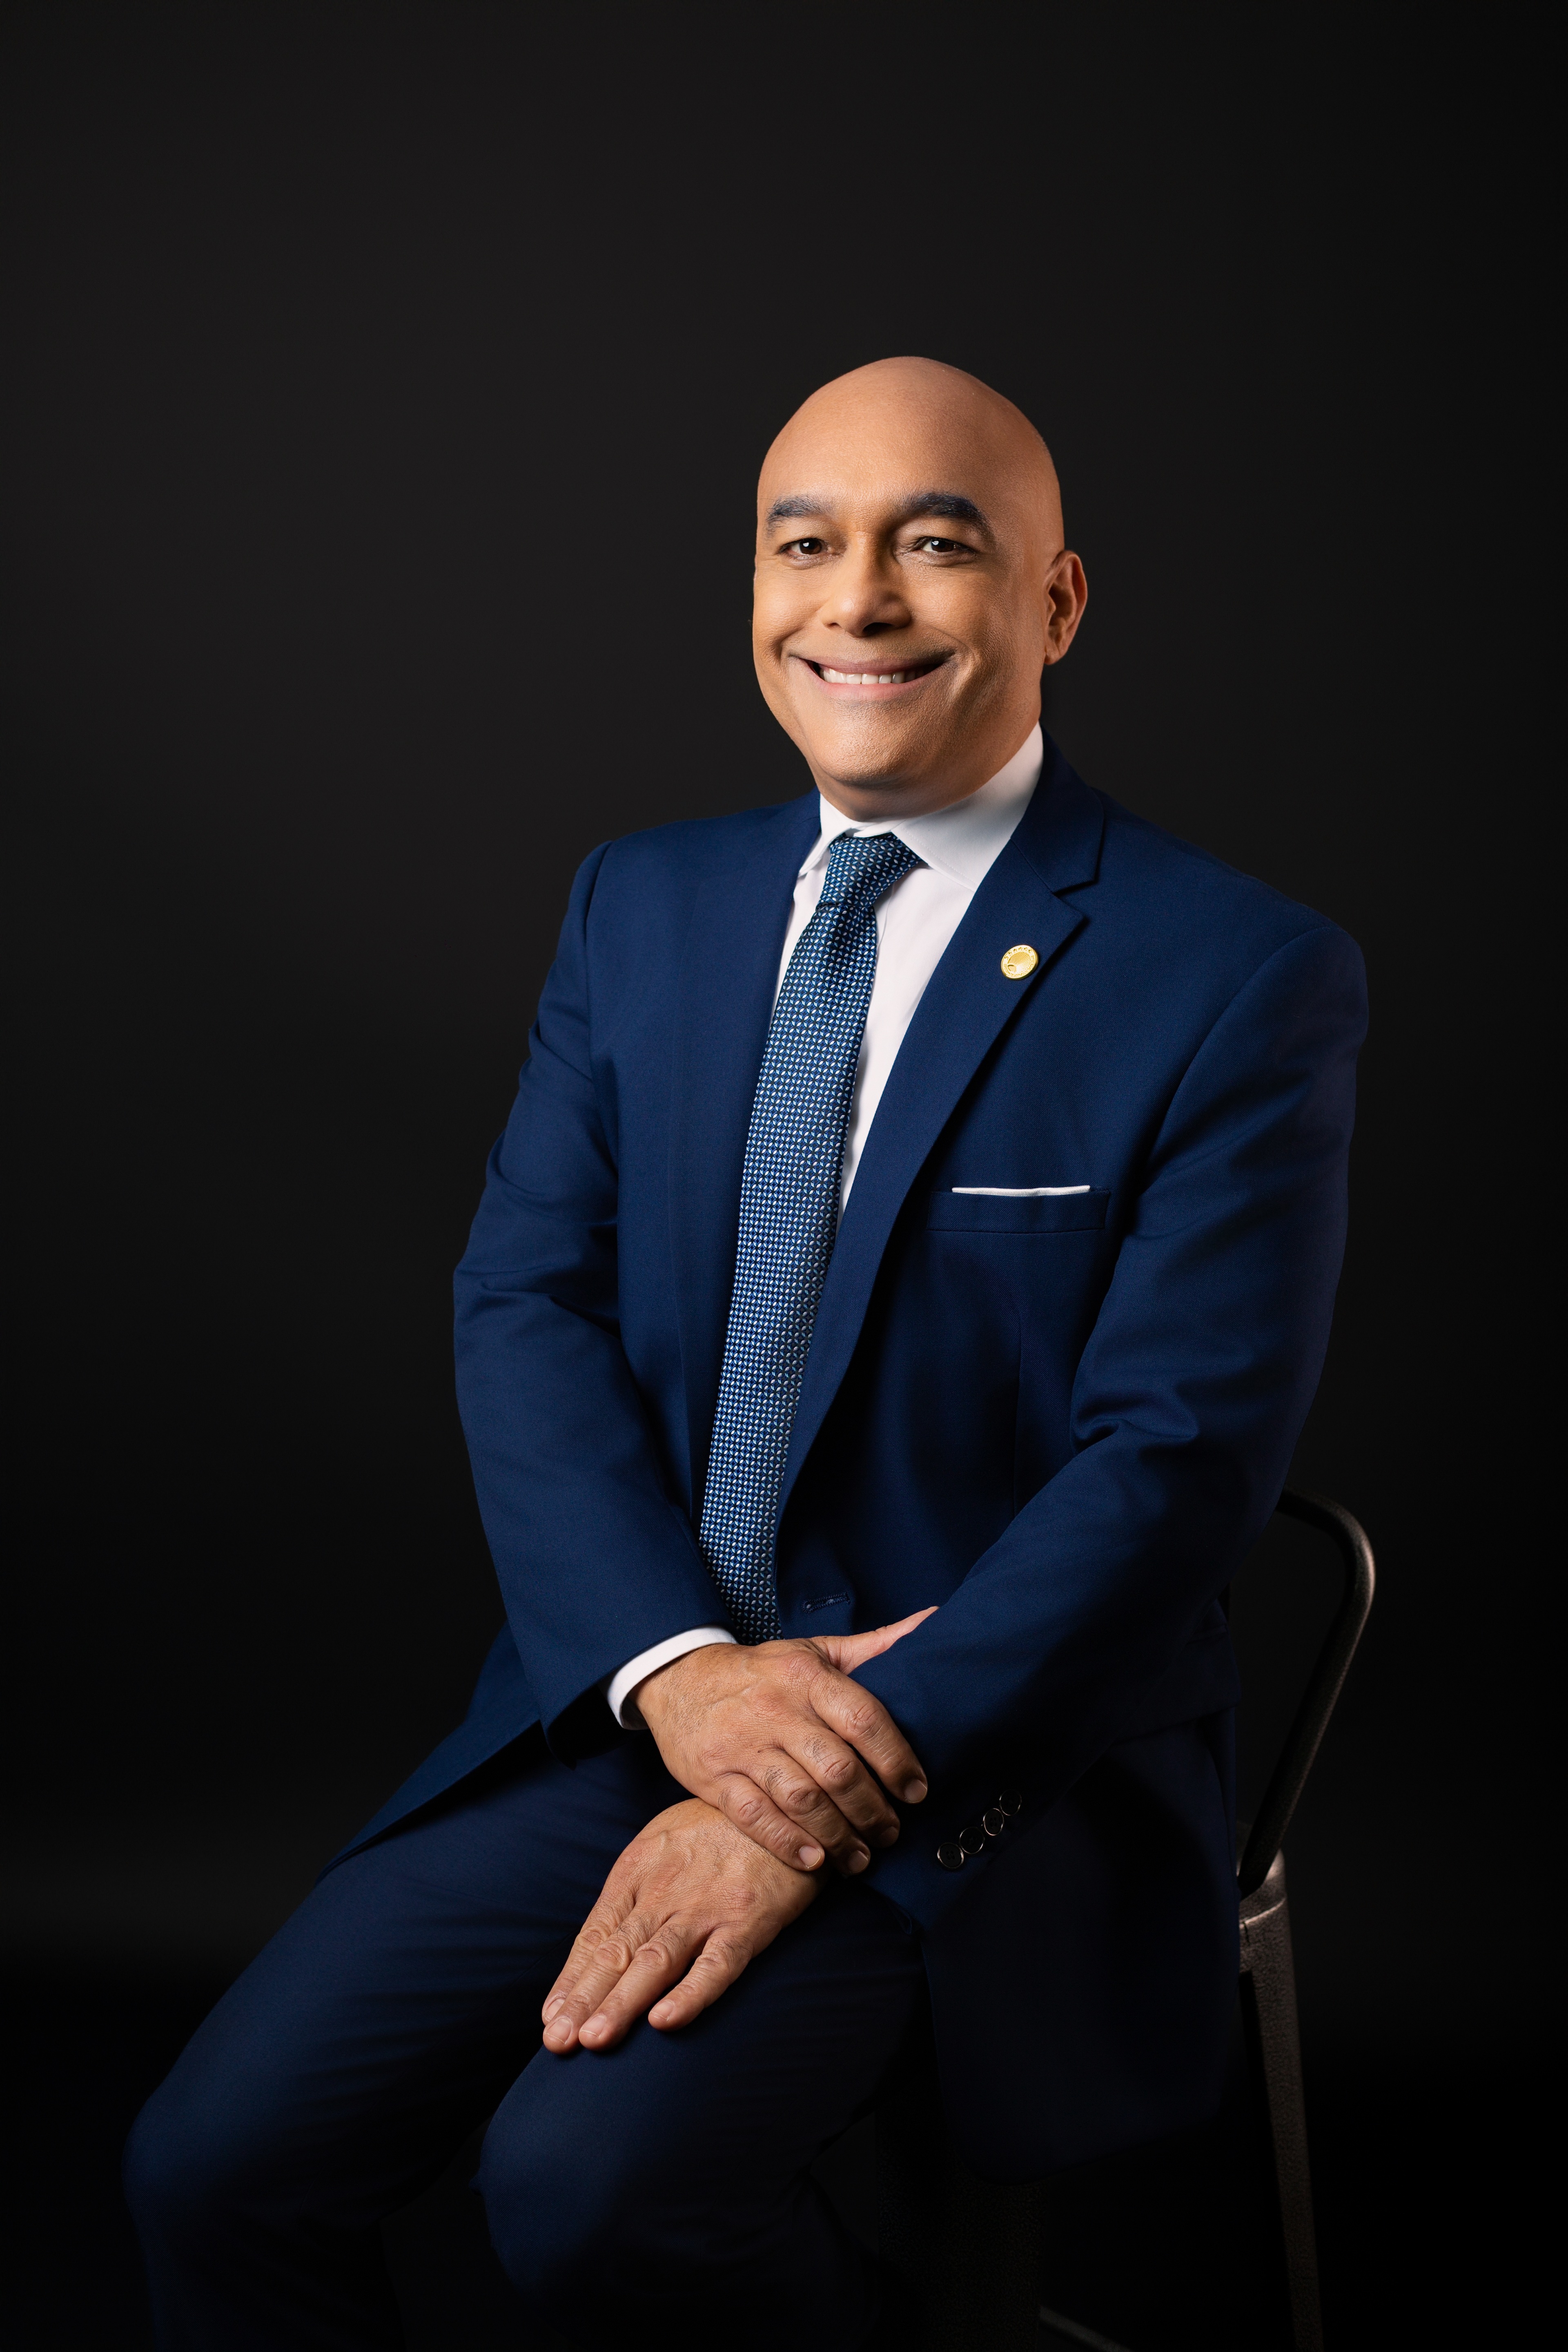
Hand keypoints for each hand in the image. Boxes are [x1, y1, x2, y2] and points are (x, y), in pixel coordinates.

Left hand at [540, 1799, 816, 2052]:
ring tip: (595, 2040)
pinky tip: (666, 2020)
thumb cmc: (717, 1827)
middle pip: (616, 1952)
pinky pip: (717, 1963)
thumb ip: (635, 1889)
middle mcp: (664, 1892)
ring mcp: (705, 1908)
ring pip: (655, 1960)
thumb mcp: (663, 1843)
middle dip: (584, 1999)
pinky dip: (690, 1992)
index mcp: (637, 1870)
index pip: (596, 1934)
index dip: (572, 1978)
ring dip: (622, 2001)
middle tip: (558, 2041)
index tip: (551, 2018)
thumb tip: (602, 1940)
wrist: (779, 1800)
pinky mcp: (747, 1921)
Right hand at [633, 1610, 934, 1876]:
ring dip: (839, 1835)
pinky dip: (788, 1842)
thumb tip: (932, 1621)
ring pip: (801, 1799)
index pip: (864, 1720)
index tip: (916, 1791)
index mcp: (807, 1677)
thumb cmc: (763, 1672)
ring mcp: (744, 1747)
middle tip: (891, 1832)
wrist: (679, 1680)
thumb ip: (875, 1645)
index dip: (897, 1760)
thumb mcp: (815, 1650)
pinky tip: (814, 1859)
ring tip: (861, 1856)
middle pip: (837, 1769)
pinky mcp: (715, 1778)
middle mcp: (776, 1711)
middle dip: (872, 1810)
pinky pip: (756, 1817)